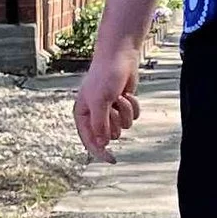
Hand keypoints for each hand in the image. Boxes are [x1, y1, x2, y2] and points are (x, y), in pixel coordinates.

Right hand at [73, 31, 143, 159]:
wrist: (120, 57)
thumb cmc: (105, 76)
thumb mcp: (100, 101)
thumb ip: (100, 124)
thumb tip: (102, 144)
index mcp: (82, 114)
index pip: (90, 141)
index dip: (100, 152)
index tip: (112, 160)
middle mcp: (95, 115)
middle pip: (110, 135)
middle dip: (115, 121)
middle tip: (113, 106)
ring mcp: (110, 111)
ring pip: (124, 126)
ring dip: (125, 112)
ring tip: (120, 97)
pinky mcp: (124, 106)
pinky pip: (134, 117)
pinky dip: (133, 106)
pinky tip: (127, 94)